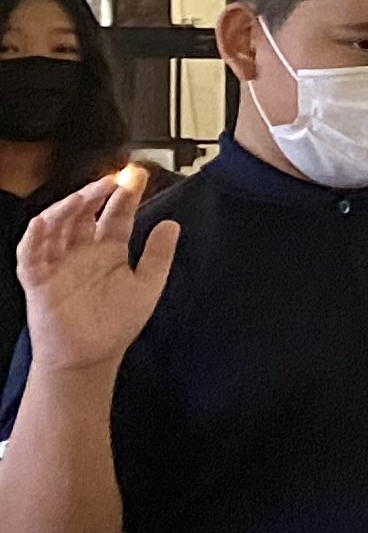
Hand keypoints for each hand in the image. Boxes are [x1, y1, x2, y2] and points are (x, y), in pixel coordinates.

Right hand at [15, 170, 174, 374]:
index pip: (116, 215)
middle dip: (97, 194)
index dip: (125, 195)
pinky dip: (34, 237)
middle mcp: (81, 252)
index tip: (138, 175)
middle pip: (85, 214)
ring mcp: (58, 263)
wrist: (90, 357)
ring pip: (56, 226)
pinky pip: (30, 254)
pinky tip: (44, 221)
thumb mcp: (147, 286)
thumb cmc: (115, 324)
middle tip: (113, 178)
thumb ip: (159, 255)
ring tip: (85, 195)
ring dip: (68, 208)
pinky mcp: (38, 279)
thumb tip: (172, 225)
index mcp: (108, 251)